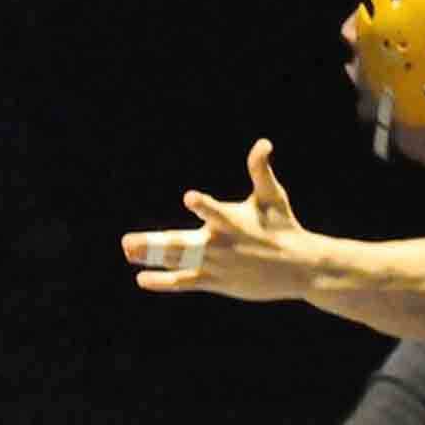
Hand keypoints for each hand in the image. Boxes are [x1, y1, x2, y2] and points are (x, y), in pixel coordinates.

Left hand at [122, 138, 307, 301]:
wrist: (298, 267)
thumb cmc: (283, 226)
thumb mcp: (273, 197)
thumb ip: (261, 170)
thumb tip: (263, 142)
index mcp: (233, 221)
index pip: (216, 211)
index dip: (203, 205)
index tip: (190, 197)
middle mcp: (221, 244)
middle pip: (182, 245)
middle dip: (153, 244)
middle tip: (126, 242)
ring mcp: (216, 265)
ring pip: (178, 262)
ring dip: (151, 258)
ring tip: (127, 251)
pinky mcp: (215, 281)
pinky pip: (185, 283)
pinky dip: (164, 282)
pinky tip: (143, 278)